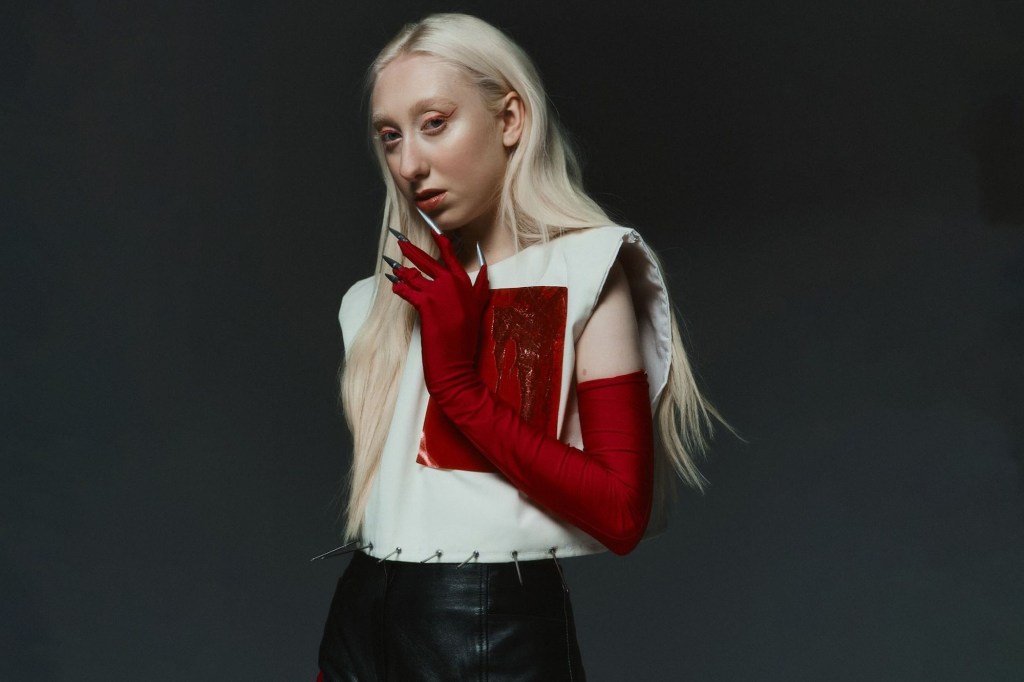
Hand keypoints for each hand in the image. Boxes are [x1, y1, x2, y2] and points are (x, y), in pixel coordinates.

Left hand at [388, 230, 489, 399]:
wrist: (457, 366)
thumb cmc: (465, 341)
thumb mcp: (478, 309)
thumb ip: (480, 285)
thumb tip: (483, 266)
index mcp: (467, 283)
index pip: (451, 253)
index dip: (439, 238)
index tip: (430, 227)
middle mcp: (454, 283)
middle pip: (428, 259)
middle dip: (410, 248)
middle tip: (398, 238)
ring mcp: (440, 293)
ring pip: (414, 275)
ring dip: (401, 272)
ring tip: (391, 268)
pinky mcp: (426, 304)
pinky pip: (406, 290)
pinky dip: (398, 288)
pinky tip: (393, 287)